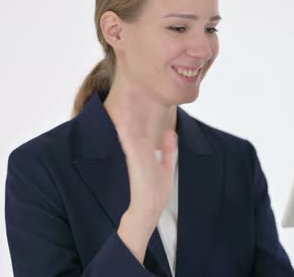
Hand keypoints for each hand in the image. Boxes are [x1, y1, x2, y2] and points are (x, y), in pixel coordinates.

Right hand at [110, 85, 177, 221]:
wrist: (149, 208)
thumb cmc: (155, 190)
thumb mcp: (165, 165)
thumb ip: (168, 149)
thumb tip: (171, 132)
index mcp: (144, 148)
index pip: (142, 123)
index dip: (141, 107)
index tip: (141, 90)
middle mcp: (137, 149)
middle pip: (134, 121)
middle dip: (132, 104)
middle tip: (130, 84)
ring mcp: (134, 154)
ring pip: (129, 127)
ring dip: (127, 111)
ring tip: (125, 94)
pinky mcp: (135, 160)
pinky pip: (129, 141)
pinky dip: (126, 129)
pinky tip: (122, 118)